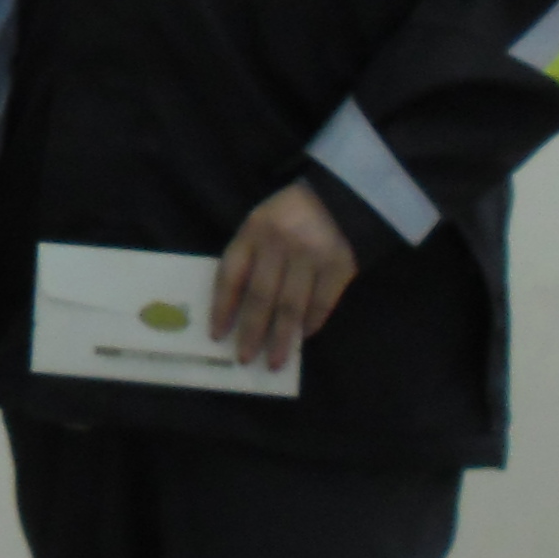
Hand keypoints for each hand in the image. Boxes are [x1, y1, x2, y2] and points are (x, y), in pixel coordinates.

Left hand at [212, 180, 356, 371]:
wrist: (341, 197)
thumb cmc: (290, 216)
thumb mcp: (261, 225)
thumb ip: (249, 258)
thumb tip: (236, 310)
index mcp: (254, 231)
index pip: (231, 275)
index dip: (222, 307)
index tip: (217, 335)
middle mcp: (280, 243)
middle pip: (261, 296)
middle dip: (251, 332)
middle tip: (245, 359)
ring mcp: (312, 254)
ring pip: (291, 306)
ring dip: (282, 338)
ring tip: (275, 361)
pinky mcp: (340, 265)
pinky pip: (322, 303)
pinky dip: (312, 323)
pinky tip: (303, 337)